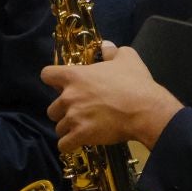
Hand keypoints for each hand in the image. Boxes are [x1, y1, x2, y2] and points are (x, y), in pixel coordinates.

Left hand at [41, 42, 181, 150]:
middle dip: (64, 111)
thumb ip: (112, 51)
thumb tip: (106, 45)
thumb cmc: (135, 83)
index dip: (53, 80)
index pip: (47, 75)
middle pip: (52, 108)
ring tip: (84, 128)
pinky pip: (64, 145)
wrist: (145, 110)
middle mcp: (68, 97)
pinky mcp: (80, 135)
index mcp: (74, 76)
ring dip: (69, 128)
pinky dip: (70, 145)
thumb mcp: (127, 58)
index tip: (62, 85)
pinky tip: (78, 142)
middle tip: (80, 111)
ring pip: (59, 127)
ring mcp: (73, 117)